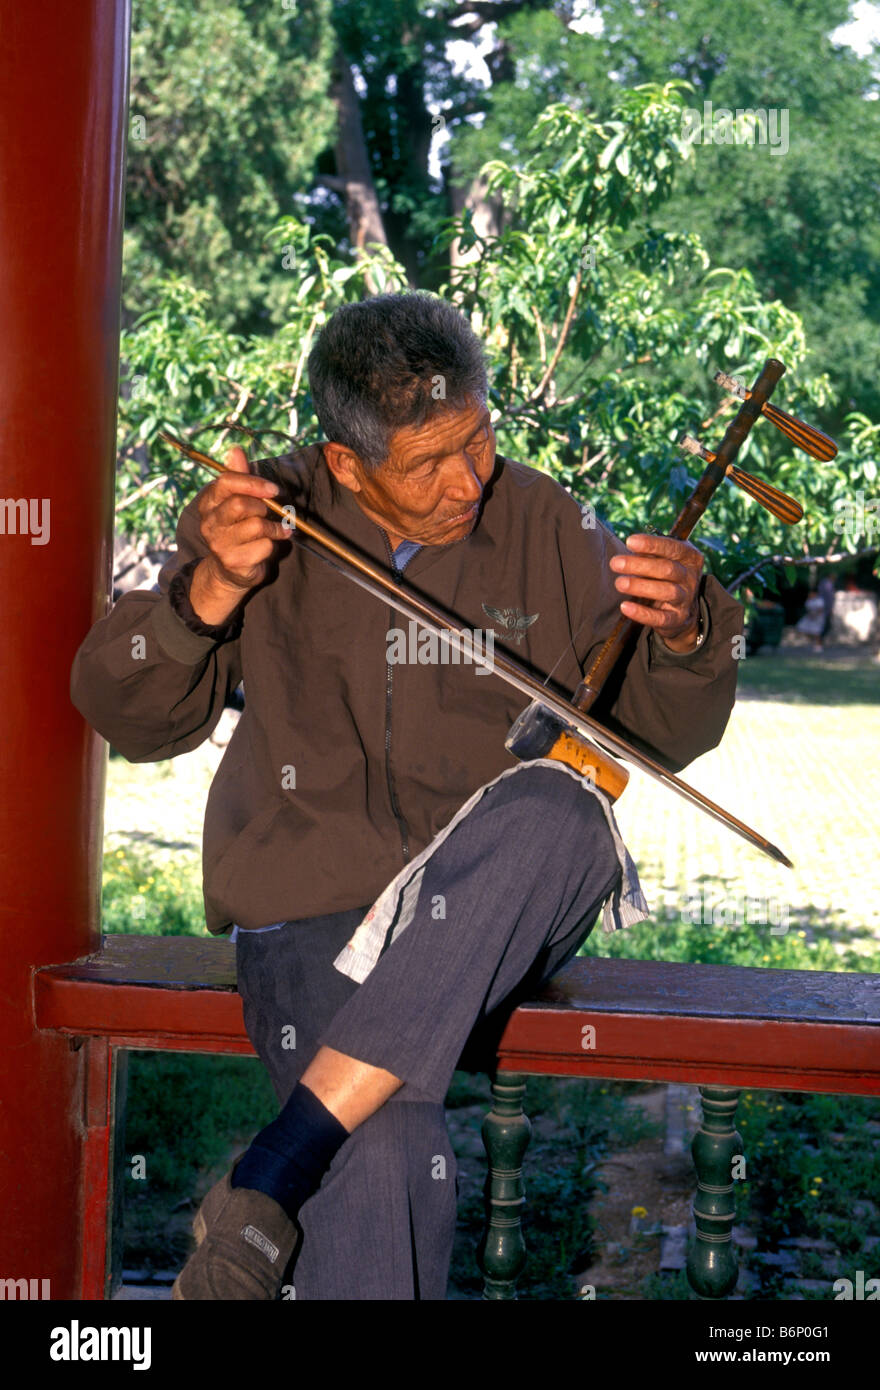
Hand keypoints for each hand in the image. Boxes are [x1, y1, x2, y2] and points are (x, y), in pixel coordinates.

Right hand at [189, 447, 289, 623]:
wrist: (231, 570)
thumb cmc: (240, 529)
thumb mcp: (238, 500)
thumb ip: (239, 476)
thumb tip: (235, 450)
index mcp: (209, 502)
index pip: (226, 482)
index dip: (254, 483)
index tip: (273, 490)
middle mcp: (209, 523)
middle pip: (240, 504)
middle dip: (263, 507)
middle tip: (272, 513)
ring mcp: (219, 543)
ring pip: (256, 526)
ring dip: (274, 527)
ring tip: (279, 530)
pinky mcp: (233, 561)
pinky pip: (264, 546)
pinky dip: (273, 545)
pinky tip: (270, 546)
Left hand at [609, 533, 702, 651]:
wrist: (682, 610)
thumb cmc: (667, 577)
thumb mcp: (664, 560)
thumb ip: (651, 553)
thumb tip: (631, 544)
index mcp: (689, 557)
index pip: (673, 547)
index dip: (651, 544)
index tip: (630, 542)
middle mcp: (690, 577)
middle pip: (667, 569)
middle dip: (640, 565)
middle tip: (615, 563)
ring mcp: (686, 599)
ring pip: (667, 591)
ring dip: (640, 587)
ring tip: (619, 583)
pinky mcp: (677, 619)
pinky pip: (660, 617)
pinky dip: (642, 613)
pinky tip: (625, 607)